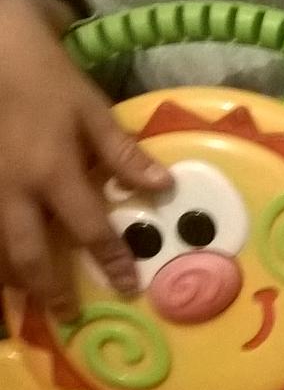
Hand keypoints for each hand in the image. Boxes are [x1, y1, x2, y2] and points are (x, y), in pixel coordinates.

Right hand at [0, 0, 170, 318]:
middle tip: (63, 313)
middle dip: (46, 288)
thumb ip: (122, 154)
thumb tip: (163, 186)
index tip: (127, 287)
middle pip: (29, 253)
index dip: (111, 260)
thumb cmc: (42, 76)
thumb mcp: (90, 109)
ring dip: (5, 280)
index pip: (90, 230)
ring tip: (17, 308)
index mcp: (53, 174)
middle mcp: (11, 191)